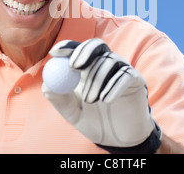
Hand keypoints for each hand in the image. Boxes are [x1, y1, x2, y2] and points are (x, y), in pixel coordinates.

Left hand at [42, 38, 161, 153]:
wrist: (117, 138)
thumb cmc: (92, 121)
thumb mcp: (72, 112)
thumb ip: (59, 99)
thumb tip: (47, 85)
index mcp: (87, 67)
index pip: (77, 48)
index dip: (67, 46)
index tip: (55, 52)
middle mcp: (104, 63)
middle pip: (96, 45)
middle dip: (84, 52)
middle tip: (74, 66)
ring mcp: (121, 70)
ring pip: (109, 61)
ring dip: (96, 80)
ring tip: (91, 101)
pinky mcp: (136, 79)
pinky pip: (125, 75)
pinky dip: (113, 86)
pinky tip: (107, 100)